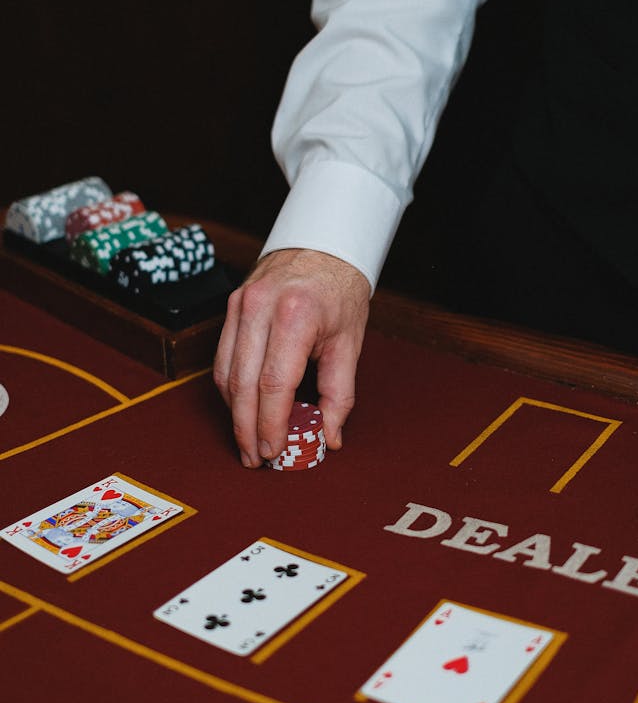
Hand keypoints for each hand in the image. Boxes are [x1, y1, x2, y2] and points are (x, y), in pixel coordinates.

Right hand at [214, 248, 370, 466]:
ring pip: (225, 373)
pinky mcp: (231, 305)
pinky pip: (222, 357)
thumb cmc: (339, 292)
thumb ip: (339, 394)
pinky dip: (230, 389)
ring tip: (248, 441)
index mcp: (296, 316)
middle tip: (255, 458)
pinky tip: (243, 409)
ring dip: (235, 413)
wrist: (323, 244)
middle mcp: (261, 308)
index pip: (274, 384)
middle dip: (247, 428)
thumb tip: (329, 437)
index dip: (270, 424)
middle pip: (242, 383)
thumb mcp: (349, 342)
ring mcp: (241, 304)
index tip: (273, 451)